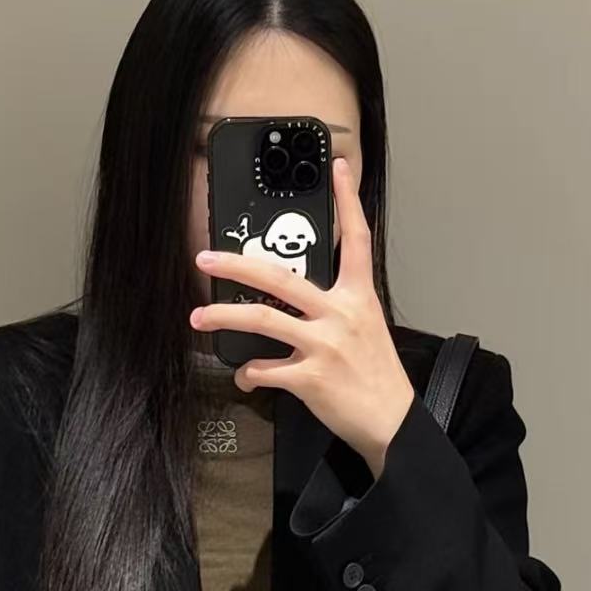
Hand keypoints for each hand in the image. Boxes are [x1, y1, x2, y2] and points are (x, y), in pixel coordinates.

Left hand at [190, 158, 415, 475]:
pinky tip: (245, 376)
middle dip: (238, 263)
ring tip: (199, 317)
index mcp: (359, 297)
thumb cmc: (376, 377)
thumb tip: (295, 303)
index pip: (355, 239)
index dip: (347, 201)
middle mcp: (341, 314)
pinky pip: (265, 370)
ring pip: (263, 319)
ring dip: (224, 316)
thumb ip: (336, 307)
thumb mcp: (367, 328)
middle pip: (281, 277)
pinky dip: (248, 374)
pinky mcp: (311, 378)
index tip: (336, 168)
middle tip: (207, 256)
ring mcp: (325, 346)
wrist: (391, 422)